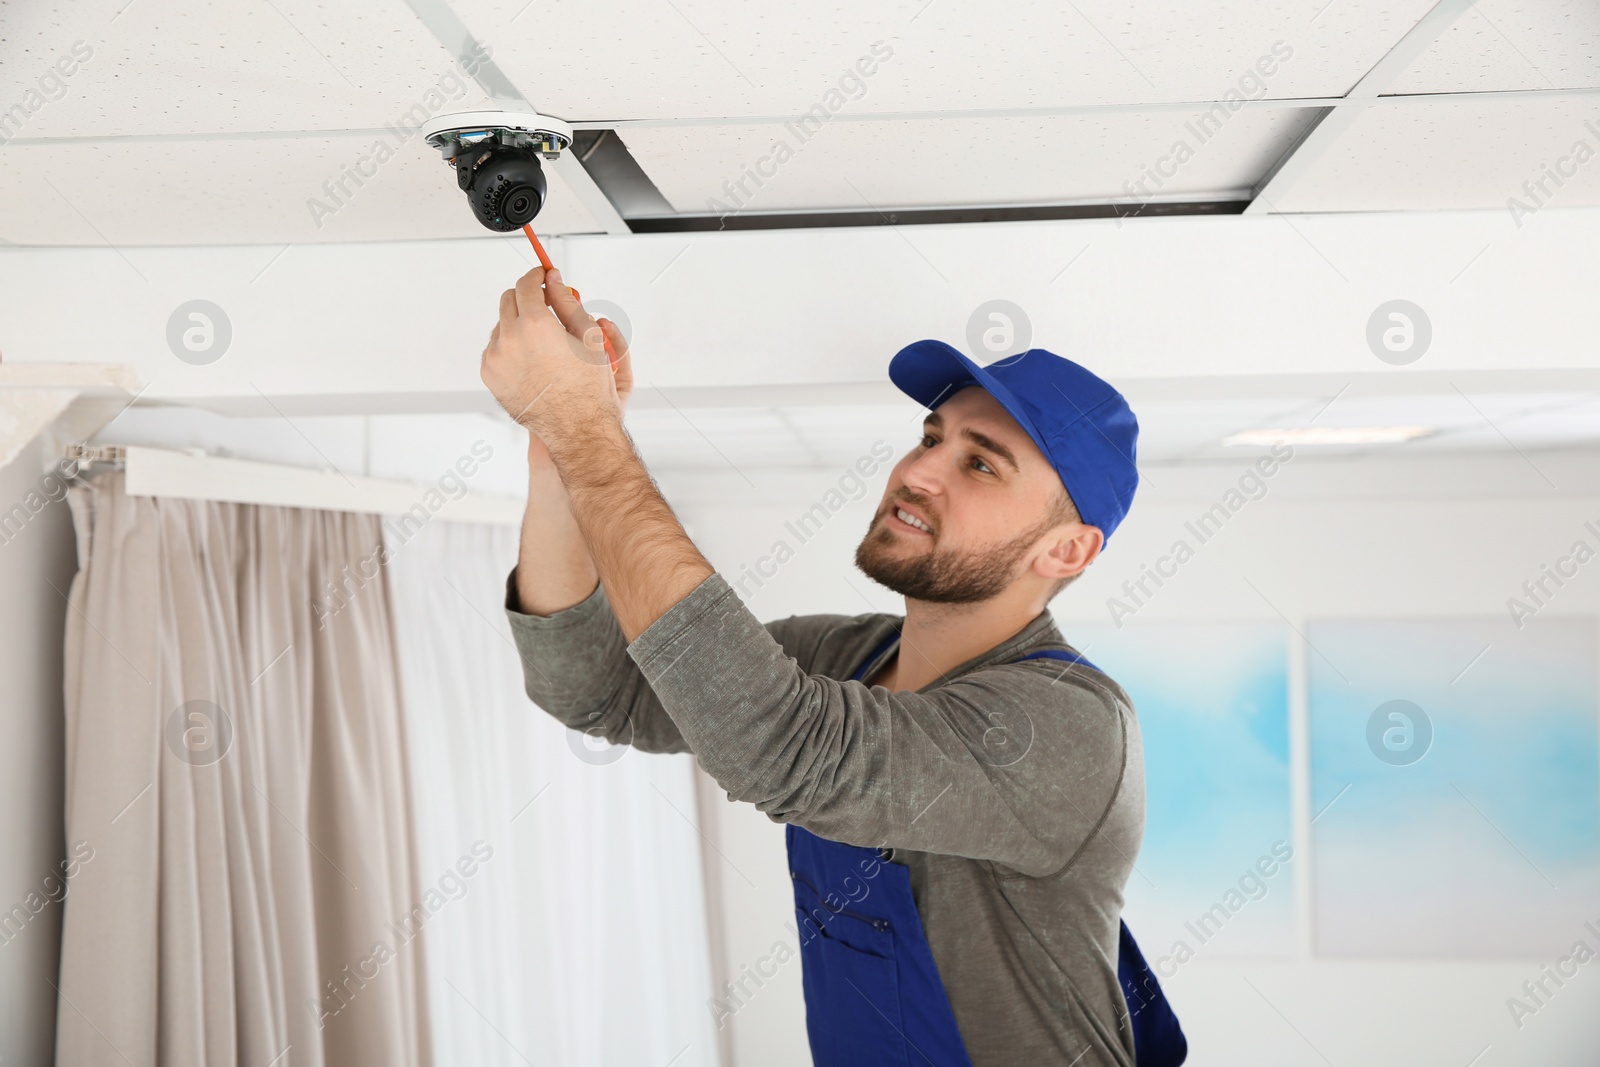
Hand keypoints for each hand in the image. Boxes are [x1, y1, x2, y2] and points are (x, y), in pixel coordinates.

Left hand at [482, 266, 631, 462]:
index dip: (538, 276)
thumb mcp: (589, 337)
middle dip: (526, 297)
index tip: (544, 276)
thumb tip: (555, 281)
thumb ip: (568, 302)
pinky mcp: (489, 375)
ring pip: (501, 325)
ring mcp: (495, 358)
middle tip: (545, 306)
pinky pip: (495, 349)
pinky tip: (532, 360)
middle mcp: (509, 338)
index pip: (527, 284)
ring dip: (518, 323)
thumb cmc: (588, 388)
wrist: (576, 427)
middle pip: (508, 299)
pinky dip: (509, 347)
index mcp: (535, 324)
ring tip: (542, 341)